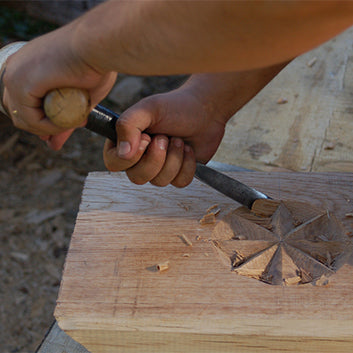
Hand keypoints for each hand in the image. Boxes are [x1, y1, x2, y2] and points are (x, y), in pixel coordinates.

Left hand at [2, 24, 116, 149]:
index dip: (39, 122)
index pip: (24, 102)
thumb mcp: (78, 97)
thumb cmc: (96, 63)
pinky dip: (51, 127)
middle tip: (58, 139)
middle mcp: (16, 67)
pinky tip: (69, 122)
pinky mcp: (21, 83)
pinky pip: (32, 120)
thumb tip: (56, 140)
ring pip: (24, 120)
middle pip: (19, 113)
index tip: (56, 134)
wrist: (99, 46)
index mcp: (28, 64)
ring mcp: (15, 75)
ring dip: (50, 129)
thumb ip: (66, 116)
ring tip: (73, 124)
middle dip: (41, 130)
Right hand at [103, 82, 226, 186]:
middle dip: (157, 158)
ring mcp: (158, 168)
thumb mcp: (148, 108)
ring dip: (174, 158)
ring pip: (160, 181)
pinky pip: (179, 183)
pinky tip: (188, 150)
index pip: (114, 163)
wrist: (205, 110)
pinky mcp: (177, 174)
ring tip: (178, 140)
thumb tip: (123, 154)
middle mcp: (139, 158)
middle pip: (137, 178)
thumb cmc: (175, 106)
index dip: (133, 156)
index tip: (147, 138)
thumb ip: (128, 126)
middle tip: (166, 138)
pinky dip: (187, 165)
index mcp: (125, 141)